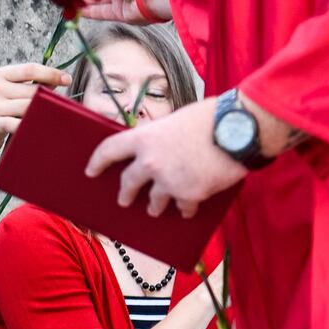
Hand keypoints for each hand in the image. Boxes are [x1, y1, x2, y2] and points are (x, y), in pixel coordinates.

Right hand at [0, 63, 70, 156]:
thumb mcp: (5, 92)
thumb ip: (27, 85)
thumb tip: (57, 81)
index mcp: (0, 75)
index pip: (30, 69)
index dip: (51, 73)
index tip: (67, 79)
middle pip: (33, 90)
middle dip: (50, 98)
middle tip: (64, 105)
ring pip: (29, 107)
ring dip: (45, 113)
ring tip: (57, 118)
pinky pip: (20, 124)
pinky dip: (33, 126)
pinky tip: (41, 129)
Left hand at [87, 98, 246, 216]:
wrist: (237, 131)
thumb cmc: (210, 118)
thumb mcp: (176, 120)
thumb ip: (161, 136)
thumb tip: (160, 148)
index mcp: (144, 138)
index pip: (109, 150)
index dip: (97, 161)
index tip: (90, 170)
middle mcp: (151, 162)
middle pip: (128, 182)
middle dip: (124, 193)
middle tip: (123, 199)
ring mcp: (169, 182)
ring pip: (154, 201)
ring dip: (154, 206)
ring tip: (155, 209)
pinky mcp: (189, 196)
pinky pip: (183, 208)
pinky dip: (186, 209)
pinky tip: (187, 210)